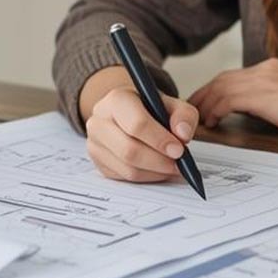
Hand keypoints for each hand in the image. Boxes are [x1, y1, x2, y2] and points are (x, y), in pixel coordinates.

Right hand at [83, 85, 200, 184]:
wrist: (128, 113)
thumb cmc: (149, 108)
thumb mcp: (171, 104)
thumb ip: (183, 115)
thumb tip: (182, 134)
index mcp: (117, 100)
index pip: (136, 124)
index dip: (160, 140)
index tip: (179, 150)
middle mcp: (99, 121)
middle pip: (129, 150)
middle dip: (159, 161)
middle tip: (178, 163)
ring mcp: (95, 143)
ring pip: (127, 168)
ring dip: (155, 172)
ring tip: (172, 167)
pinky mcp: (98, 161)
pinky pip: (124, 177)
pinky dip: (147, 177)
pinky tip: (158, 169)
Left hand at [190, 58, 277, 140]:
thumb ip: (268, 99)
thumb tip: (247, 109)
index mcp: (271, 68)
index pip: (234, 76)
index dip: (216, 89)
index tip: (206, 102)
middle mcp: (264, 69)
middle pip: (222, 78)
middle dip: (204, 94)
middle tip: (192, 110)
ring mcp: (263, 79)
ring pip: (221, 87)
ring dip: (206, 103)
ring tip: (197, 119)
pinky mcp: (262, 94)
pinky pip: (227, 100)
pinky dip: (216, 110)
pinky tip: (213, 121)